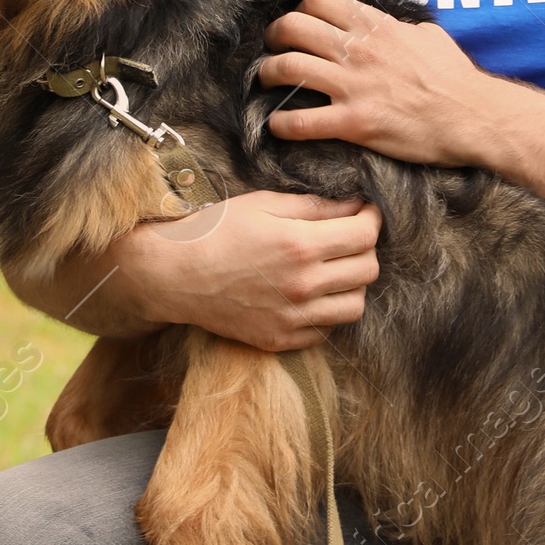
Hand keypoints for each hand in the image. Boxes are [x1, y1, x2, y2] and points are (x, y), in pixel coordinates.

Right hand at [112, 190, 381, 352]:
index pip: (365, 235)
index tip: (365, 212)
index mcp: (300, 245)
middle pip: (368, 271)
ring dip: (352, 284)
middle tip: (350, 237)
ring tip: (334, 269)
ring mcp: (291, 318)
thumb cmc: (215, 230)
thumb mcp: (264, 204)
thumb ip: (314, 206)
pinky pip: (325, 330)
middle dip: (366, 248)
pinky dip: (327, 312)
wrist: (172, 274)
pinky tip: (311, 294)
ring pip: (355, 306)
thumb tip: (355, 204)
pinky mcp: (279, 340)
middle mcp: (302, 286)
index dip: (372, 218)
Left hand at [259, 0, 495, 163]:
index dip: (300, 9)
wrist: (472, 116)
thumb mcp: (429, 36)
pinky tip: (278, 125)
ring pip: (287, 68)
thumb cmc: (455, 77)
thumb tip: (390, 25)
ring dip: (268, 75)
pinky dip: (282, 124)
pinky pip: (301, 121)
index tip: (298, 22)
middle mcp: (358, 50)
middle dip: (275, 36)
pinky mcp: (353, 123)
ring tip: (267, 82)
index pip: (318, 0)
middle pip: (292, 27)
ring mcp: (353, 86)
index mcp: (376, 26)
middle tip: (274, 48)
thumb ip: (400, 27)